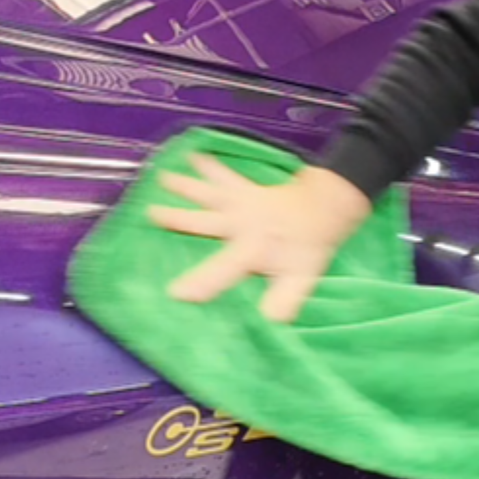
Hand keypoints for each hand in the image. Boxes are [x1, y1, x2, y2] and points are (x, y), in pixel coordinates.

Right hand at [147, 155, 372, 322]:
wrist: (325, 208)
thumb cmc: (310, 246)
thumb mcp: (303, 277)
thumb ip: (286, 299)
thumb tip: (270, 323)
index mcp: (253, 247)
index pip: (223, 269)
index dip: (201, 282)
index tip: (176, 293)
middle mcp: (241, 223)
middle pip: (205, 221)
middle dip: (179, 219)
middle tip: (152, 214)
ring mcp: (241, 203)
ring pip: (210, 194)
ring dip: (187, 186)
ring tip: (164, 177)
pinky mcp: (244, 190)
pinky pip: (225, 176)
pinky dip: (210, 166)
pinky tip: (195, 155)